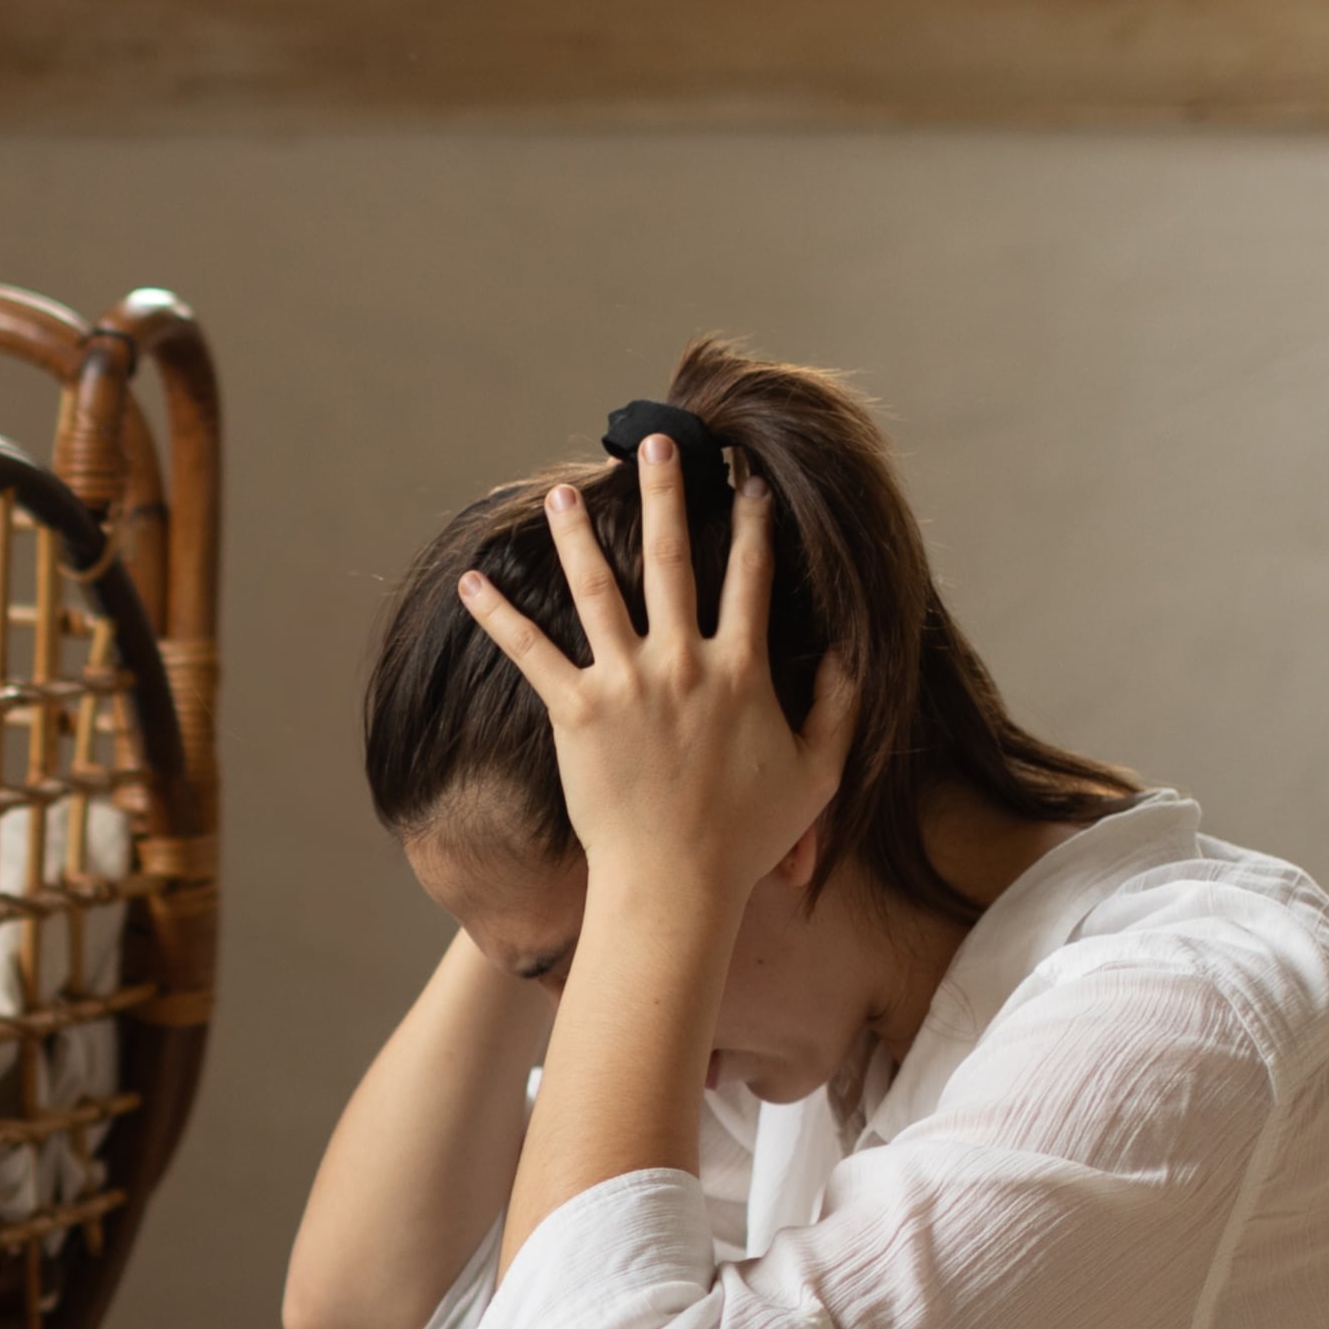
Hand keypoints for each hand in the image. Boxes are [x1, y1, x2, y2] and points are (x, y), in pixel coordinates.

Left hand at [455, 441, 856, 924]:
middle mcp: (684, 663)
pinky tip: (472, 582)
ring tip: (560, 493)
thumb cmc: (748, 837)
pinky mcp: (577, 713)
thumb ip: (841, 707)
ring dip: (578, 537)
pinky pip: (531, 653)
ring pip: (599, 590)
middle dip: (665, 494)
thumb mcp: (820, 772)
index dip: (754, 522)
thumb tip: (856, 655)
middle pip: (675, 559)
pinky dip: (499, 616)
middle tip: (654, 443)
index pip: (752, 577)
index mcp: (742, 670)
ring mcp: (627, 684)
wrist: (676, 884)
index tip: (747, 478)